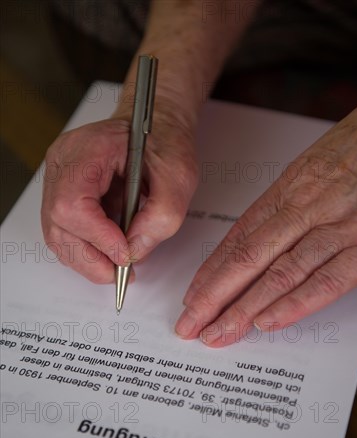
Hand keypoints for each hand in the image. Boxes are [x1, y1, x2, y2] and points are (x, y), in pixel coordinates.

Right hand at [41, 110, 197, 282]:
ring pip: (58, 234)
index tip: (125, 253)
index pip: (73, 204)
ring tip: (118, 267)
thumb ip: (160, 217)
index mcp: (87, 150)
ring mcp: (59, 179)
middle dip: (92, 257)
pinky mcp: (65, 194)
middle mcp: (64, 163)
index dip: (98, 236)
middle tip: (121, 273)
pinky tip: (110, 254)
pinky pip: (65, 232)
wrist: (155, 126)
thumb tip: (134, 252)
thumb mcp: (178, 176)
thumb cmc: (164, 142)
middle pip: (59, 224)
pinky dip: (87, 251)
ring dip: (88, 259)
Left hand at [175, 101, 356, 346]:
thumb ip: (287, 206)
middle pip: (248, 259)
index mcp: (288, 192)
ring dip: (244, 308)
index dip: (212, 272)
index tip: (193, 297)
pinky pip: (327, 279)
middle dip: (214, 297)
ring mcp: (336, 229)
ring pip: (280, 273)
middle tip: (190, 324)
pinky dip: (295, 303)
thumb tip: (259, 239)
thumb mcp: (312, 169)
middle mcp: (305, 210)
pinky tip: (267, 322)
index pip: (239, 239)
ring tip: (219, 333)